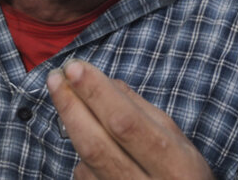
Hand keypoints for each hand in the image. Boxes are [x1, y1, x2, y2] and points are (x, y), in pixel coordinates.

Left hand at [47, 59, 213, 179]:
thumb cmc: (181, 174)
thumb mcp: (178, 141)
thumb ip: (142, 111)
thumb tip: (104, 81)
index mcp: (174, 166)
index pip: (127, 124)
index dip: (97, 95)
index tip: (75, 68)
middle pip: (96, 145)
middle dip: (71, 106)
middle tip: (55, 77)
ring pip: (85, 160)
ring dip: (70, 121)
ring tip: (60, 91)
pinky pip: (84, 174)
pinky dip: (82, 150)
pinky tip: (85, 134)